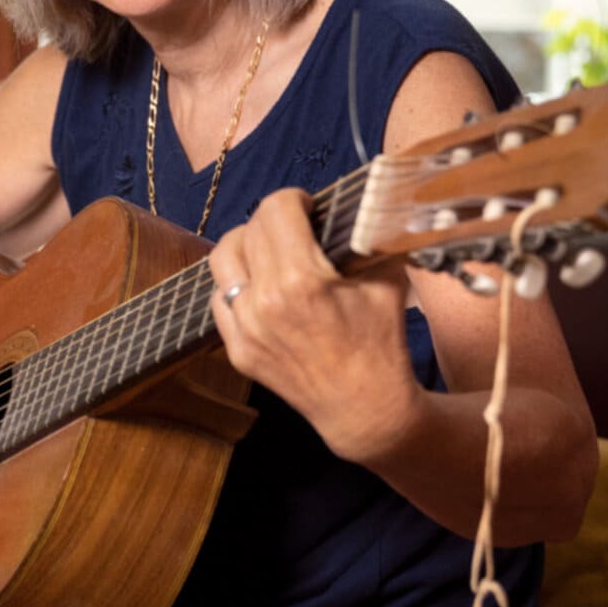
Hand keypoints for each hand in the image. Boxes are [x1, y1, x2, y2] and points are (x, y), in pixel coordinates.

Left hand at [205, 190, 424, 461]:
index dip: (295, 198)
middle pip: (250, 229)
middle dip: (275, 220)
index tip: (309, 206)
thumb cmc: (381, 342)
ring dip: (246, 244)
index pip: (276, 209)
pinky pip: (220, 297)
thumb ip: (369, 236)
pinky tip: (262, 286)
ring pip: (223, 258)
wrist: (363, 407)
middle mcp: (264, 302)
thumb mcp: (387, 280)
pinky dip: (237, 283)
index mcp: (301, 280)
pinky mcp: (237, 350)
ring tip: (271, 250)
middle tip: (296, 226)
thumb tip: (361, 203)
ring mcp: (245, 329)